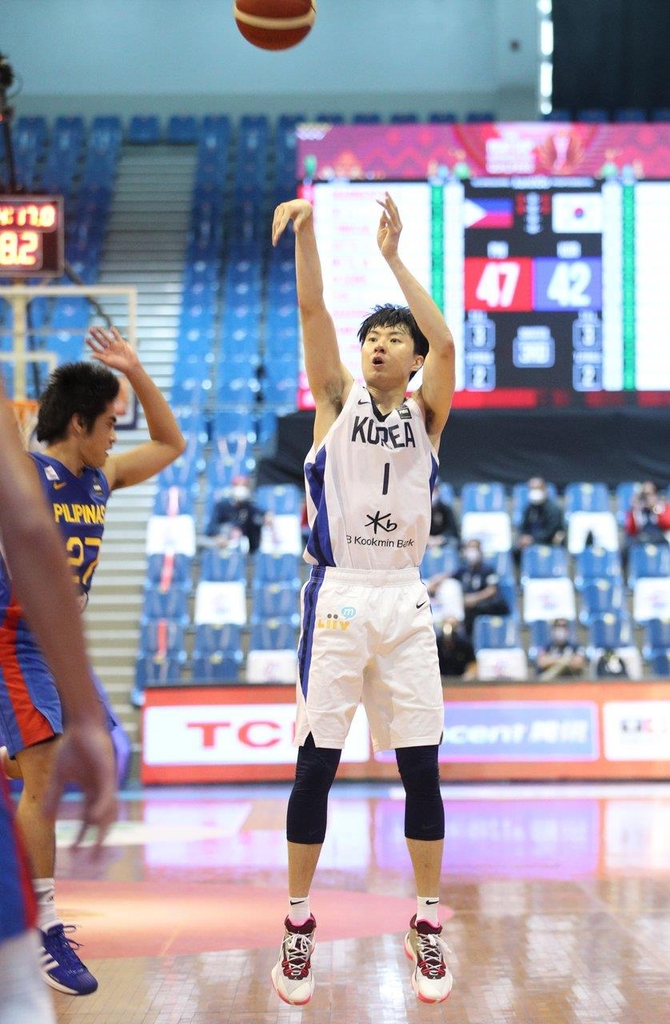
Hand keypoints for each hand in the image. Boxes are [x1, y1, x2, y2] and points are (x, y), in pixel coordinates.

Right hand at [43, 723, 117, 852]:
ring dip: (102, 831)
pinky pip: (107, 794)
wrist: (81, 725)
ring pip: (108, 812)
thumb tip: (44, 817)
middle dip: (97, 841)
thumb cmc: (72, 747)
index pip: (89, 819)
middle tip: (90, 862)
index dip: (83, 836)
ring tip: (94, 849)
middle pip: (102, 821)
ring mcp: (107, 783)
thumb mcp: (59, 776)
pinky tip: (94, 820)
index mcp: (91, 791)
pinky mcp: (109, 773)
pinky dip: (102, 808)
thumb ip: (53, 796)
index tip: (75, 852)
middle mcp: (102, 790)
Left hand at [86, 326, 139, 375]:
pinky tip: (111, 328)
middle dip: (95, 335)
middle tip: (90, 329)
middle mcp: (109, 350)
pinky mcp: (122, 344)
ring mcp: (115, 346)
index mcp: (105, 355)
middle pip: (100, 341)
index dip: (91, 343)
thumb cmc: (119, 366)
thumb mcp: (108, 362)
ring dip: (102, 332)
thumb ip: (100, 357)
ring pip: (107, 338)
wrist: (131, 365)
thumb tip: (90, 355)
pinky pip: (117, 337)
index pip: (96, 348)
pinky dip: (115, 332)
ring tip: (97, 327)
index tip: (86, 338)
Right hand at [272, 199, 312, 245]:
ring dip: (274, 232)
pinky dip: (275, 229)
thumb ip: (298, 222)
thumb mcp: (303, 216)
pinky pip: (275, 221)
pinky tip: (275, 235)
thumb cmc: (305, 211)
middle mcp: (282, 207)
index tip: (276, 237)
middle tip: (274, 243)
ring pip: (275, 222)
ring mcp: (279, 208)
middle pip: (277, 222)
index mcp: (289, 208)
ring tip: (274, 242)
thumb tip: (295, 231)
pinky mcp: (277, 210)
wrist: (302, 204)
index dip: (280, 229)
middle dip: (276, 233)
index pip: (283, 221)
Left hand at [376, 192, 401, 259]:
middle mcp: (398, 224)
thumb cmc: (385, 244)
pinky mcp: (393, 233)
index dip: (389, 202)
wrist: (389, 255)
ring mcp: (397, 228)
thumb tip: (382, 212)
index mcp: (396, 223)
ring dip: (388, 205)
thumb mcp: (381, 230)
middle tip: (385, 191)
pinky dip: (386, 217)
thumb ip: (382, 221)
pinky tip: (383, 211)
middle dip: (390, 200)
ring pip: (393, 214)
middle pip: (394, 209)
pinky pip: (390, 223)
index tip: (385, 194)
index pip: (393, 210)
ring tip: (384, 198)